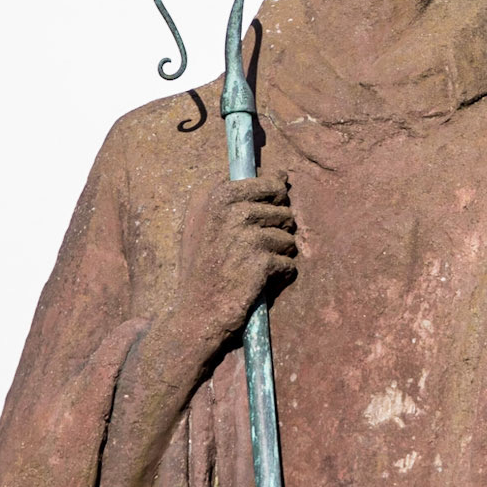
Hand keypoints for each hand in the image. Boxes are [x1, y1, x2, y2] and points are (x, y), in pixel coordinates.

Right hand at [172, 171, 296, 352]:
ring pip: (289, 237)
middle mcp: (229, 209)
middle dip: (278, 229)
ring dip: (278, 255)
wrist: (197, 312)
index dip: (275, 200)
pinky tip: (259, 282)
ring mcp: (245, 234)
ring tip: (253, 267)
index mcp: (217, 195)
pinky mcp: (259, 260)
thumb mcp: (208, 223)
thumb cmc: (206, 267)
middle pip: (283, 209)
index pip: (269, 182)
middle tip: (253, 249)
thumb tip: (282, 175)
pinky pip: (289, 263)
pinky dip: (280, 275)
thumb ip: (242, 196)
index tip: (262, 219)